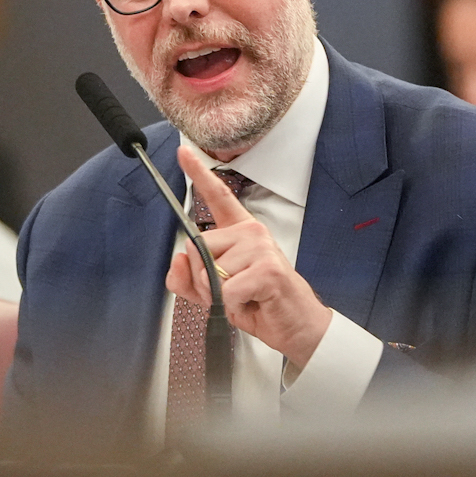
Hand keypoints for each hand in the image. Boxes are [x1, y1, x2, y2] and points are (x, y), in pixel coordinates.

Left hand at [166, 143, 333, 373]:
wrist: (296, 326)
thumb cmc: (259, 303)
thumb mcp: (214, 292)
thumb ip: (188, 279)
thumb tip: (179, 260)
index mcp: (240, 232)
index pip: (217, 197)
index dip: (198, 173)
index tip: (183, 151)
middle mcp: (251, 232)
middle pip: (197, 247)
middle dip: (202, 280)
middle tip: (229, 291)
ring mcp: (261, 247)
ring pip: (210, 271)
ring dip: (219, 296)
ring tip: (244, 298)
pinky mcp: (267, 269)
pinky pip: (226, 289)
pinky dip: (232, 305)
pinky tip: (251, 303)